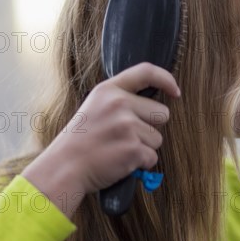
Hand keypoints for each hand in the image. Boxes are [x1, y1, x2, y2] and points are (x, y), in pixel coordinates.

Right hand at [21, 62, 179, 217]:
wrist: (64, 168)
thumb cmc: (81, 140)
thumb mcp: (95, 107)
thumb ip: (120, 99)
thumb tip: (154, 102)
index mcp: (109, 90)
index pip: (146, 71)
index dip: (166, 79)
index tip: (175, 91)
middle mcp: (119, 104)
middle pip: (162, 112)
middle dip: (150, 126)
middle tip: (124, 136)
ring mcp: (127, 126)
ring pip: (158, 138)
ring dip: (144, 147)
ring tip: (118, 149)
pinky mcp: (133, 149)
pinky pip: (152, 157)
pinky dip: (141, 164)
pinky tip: (120, 161)